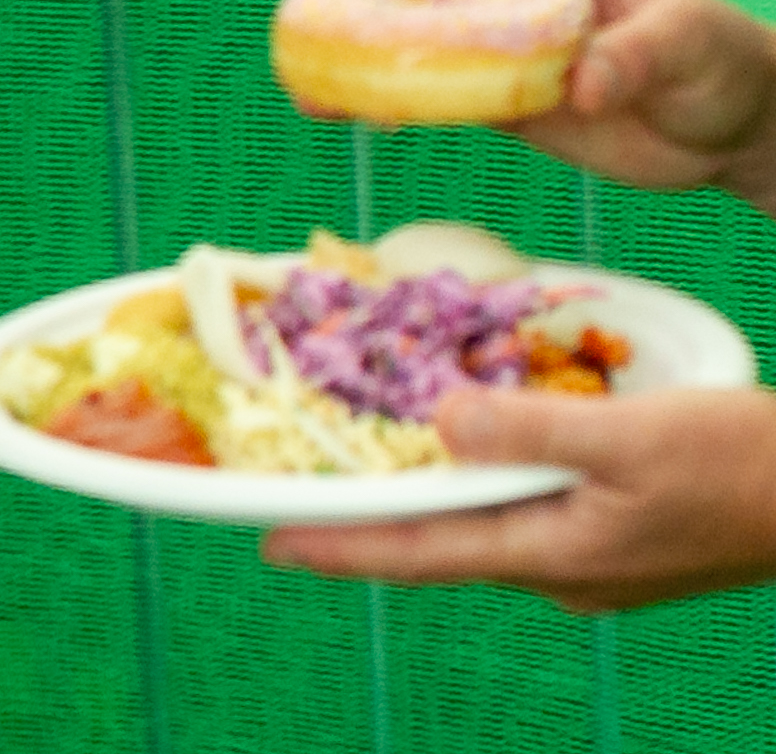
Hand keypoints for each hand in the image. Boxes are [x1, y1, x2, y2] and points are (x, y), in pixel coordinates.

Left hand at [262, 386, 775, 610]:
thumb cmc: (745, 466)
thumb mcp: (631, 437)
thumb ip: (529, 431)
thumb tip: (440, 425)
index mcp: (555, 557)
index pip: (420, 554)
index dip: (340, 544)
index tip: (267, 539)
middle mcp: (563, 570)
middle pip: (442, 538)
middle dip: (370, 513)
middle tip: (295, 487)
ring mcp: (594, 558)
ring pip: (486, 518)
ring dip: (428, 488)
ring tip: (362, 457)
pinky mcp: (620, 534)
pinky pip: (528, 504)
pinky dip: (486, 472)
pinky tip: (468, 440)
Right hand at [307, 0, 775, 207]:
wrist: (730, 129)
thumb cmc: (720, 57)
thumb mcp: (689, 42)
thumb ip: (634, 55)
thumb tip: (580, 88)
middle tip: (307, 28)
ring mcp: (500, 45)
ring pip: (407, 37)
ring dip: (354, 58)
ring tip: (312, 92)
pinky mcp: (501, 99)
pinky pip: (431, 95)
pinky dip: (388, 104)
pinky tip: (356, 119)